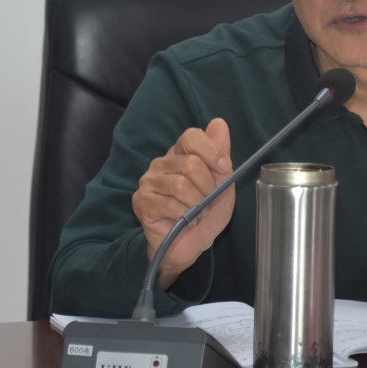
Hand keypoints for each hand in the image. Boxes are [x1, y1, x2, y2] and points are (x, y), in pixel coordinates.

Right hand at [131, 119, 234, 288]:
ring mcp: (149, 181)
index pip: (192, 136)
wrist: (189, 245)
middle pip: (190, 163)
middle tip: (208, 201)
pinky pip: (169, 205)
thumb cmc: (206, 213)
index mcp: (181, 153)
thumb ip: (221, 153)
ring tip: (197, 213)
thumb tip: (219, 122)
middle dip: (208, 187)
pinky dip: (185, 216)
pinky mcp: (141, 201)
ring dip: (197, 204)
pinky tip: (185, 220)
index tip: (225, 170)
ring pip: (181, 185)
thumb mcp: (223, 183)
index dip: (212, 151)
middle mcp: (162, 162)